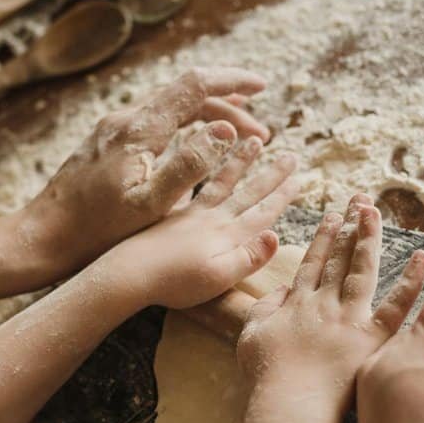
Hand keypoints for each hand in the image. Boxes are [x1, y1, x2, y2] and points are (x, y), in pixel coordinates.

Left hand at [20, 68, 272, 273]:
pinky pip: (154, 122)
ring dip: (207, 117)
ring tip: (237, 138)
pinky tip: (193, 147)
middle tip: (260, 133)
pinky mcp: (105, 143)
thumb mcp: (150, 205)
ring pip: (169, 107)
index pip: (194, 86)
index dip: (231, 82)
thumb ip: (189, 165)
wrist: (44, 237)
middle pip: (184, 94)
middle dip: (227, 106)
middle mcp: (124, 120)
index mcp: (139, 131)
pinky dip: (184, 127)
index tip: (261, 87)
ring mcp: (112, 129)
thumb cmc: (96, 231)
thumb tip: (224, 130)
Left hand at [100, 145, 299, 309]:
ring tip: (253, 141)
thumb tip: (275, 233)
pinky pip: (190, 181)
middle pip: (243, 187)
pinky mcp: (166, 213)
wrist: (124, 275)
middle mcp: (207, 216)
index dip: (281, 193)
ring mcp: (186, 212)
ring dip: (238, 161)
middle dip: (269, 172)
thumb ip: (247, 257)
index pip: (259, 205)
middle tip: (290, 155)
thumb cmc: (169, 281)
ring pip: (218, 178)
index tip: (298, 177)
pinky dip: (202, 166)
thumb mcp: (215, 278)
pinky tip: (200, 153)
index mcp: (223, 231)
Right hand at [236, 195, 423, 421]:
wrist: (288, 402)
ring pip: (362, 270)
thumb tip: (281, 289)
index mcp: (296, 303)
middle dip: (350, 226)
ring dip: (370, 238)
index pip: (313, 262)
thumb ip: (264, 307)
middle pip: (339, 258)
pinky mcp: (372, 339)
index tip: (334, 215)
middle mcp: (324, 303)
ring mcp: (349, 319)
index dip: (324, 237)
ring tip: (378, 212)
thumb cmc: (267, 376)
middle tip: (361, 199)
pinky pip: (396, 306)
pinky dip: (410, 282)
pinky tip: (422, 258)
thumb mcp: (251, 335)